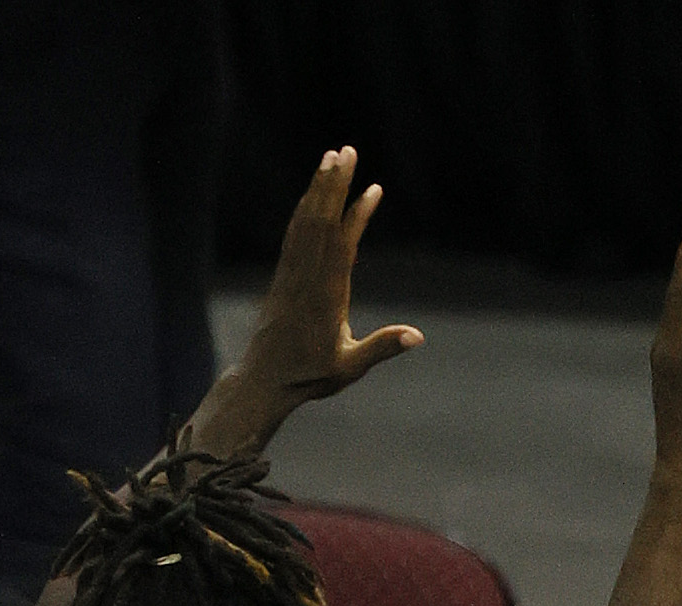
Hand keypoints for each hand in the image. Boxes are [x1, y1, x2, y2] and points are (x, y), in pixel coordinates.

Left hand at [190, 147, 422, 456]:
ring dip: (319, 187)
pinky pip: (295, 233)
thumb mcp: (350, 366)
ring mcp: (292, 273)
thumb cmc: (310, 376)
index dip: (358, 215)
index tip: (373, 189)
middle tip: (347, 150)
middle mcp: (307, 277)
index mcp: (326, 296)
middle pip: (322, 221)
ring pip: (306, 221)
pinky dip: (305, 208)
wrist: (264, 380)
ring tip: (331, 156)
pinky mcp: (283, 275)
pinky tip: (313, 193)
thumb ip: (382, 347)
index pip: (343, 246)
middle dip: (335, 184)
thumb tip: (417, 336)